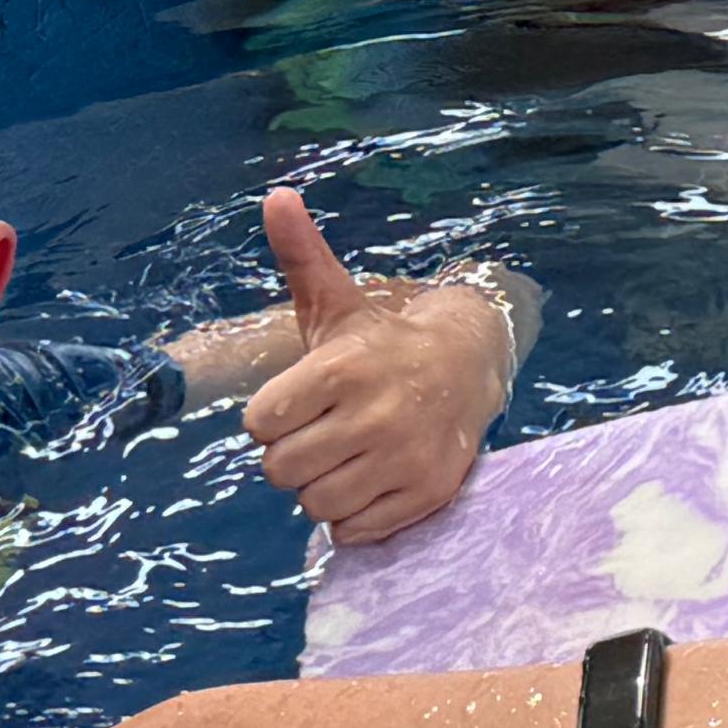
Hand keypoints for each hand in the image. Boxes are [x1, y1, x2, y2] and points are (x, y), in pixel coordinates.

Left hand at [241, 189, 519, 543]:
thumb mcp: (337, 301)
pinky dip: (354, 515)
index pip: (258, 425)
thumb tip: (274, 196)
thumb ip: (300, 255)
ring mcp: (404, 459)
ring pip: (315, 506)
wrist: (468, 366)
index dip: (272, 416)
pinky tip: (371, 477)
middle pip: (281, 471)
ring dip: (321, 486)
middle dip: (294, 453)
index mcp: (343, 368)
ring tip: (348, 454)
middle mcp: (375, 416)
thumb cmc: (380, 342)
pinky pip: (354, 532)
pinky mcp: (428, 493)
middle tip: (325, 429)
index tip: (302, 399)